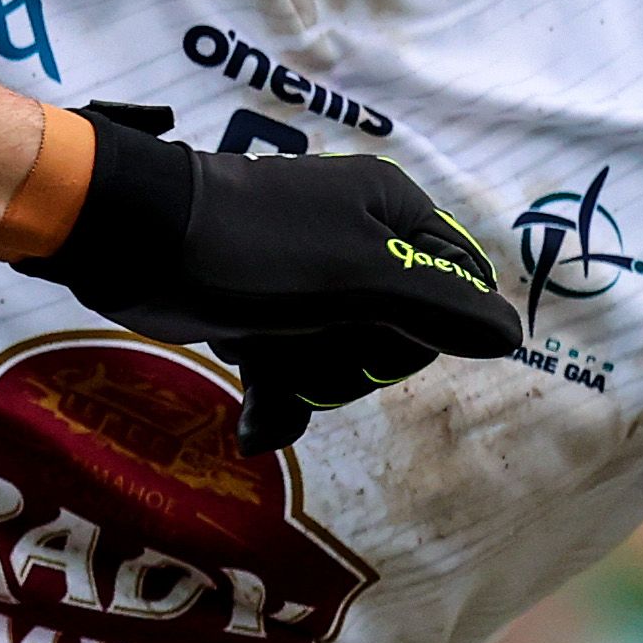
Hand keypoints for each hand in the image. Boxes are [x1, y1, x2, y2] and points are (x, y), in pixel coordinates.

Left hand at [16, 102, 523, 453]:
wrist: (131, 243)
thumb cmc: (253, 249)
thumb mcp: (359, 275)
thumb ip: (439, 305)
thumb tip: (512, 335)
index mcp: (392, 214)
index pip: (454, 293)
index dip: (420, 331)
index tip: (379, 330)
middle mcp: (357, 243)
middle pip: (396, 337)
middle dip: (351, 363)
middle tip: (311, 344)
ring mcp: (307, 284)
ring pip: (341, 361)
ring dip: (306, 385)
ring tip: (267, 371)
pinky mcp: (261, 316)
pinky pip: (292, 372)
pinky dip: (274, 400)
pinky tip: (255, 427)